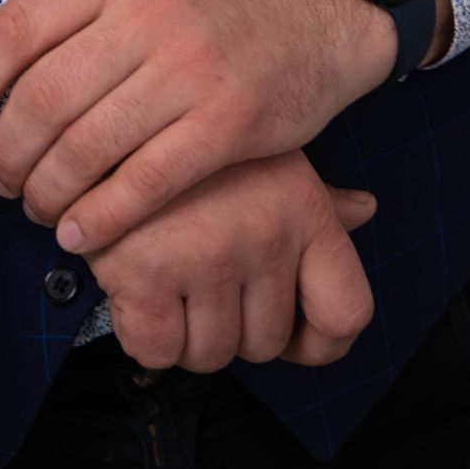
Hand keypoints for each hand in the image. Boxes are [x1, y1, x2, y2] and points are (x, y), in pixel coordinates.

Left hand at [0, 0, 405, 256]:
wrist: (316, 9)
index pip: (16, 29)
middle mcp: (151, 13)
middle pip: (46, 99)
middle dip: (8, 153)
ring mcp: (193, 70)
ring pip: (90, 147)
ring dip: (47, 191)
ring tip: (36, 205)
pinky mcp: (229, 123)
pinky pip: (146, 184)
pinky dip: (102, 217)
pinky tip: (79, 231)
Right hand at [87, 150, 376, 373]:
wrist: (105, 113)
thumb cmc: (193, 139)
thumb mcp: (268, 155)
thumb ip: (317, 199)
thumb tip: (364, 211)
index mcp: (303, 208)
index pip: (346, 314)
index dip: (320, 344)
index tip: (291, 338)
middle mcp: (264, 235)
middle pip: (266, 343)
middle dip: (234, 329)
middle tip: (202, 285)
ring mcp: (206, 256)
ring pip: (211, 355)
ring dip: (188, 337)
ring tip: (169, 282)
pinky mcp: (144, 275)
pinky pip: (159, 352)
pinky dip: (146, 337)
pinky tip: (138, 292)